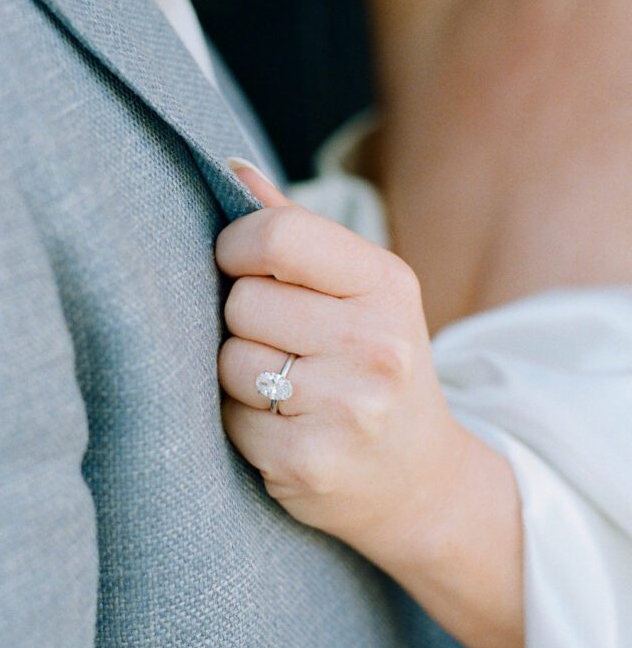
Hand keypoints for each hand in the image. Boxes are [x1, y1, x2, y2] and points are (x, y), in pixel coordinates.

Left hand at [216, 162, 462, 558]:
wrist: (418, 478)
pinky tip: (284, 426)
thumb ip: (295, 231)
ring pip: (228, 361)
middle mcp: (375, 344)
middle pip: (242, 301)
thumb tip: (230, 169)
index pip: (278, 236)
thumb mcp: (361, 292)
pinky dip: (243, 422)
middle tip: (282, 342)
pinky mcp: (309, 461)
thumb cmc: (376, 367)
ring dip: (239, 374)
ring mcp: (346, 408)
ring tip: (286, 387)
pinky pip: (230, 418)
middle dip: (243, 320)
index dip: (236, 246)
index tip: (238, 264)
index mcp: (387, 284)